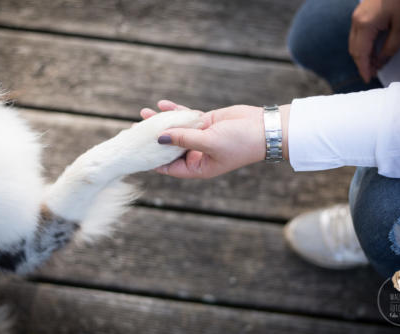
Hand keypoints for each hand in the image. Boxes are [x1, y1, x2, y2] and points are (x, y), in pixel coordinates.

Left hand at [140, 100, 288, 178]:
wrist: (264, 128)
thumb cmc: (240, 143)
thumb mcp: (209, 142)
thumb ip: (183, 139)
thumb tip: (159, 137)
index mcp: (197, 167)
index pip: (168, 167)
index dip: (151, 160)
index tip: (135, 151)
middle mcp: (197, 154)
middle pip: (168, 147)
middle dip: (152, 138)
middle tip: (134, 130)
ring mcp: (200, 137)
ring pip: (175, 130)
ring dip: (160, 122)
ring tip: (142, 114)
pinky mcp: (205, 122)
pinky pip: (185, 117)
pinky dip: (174, 111)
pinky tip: (161, 105)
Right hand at [349, 0, 399, 82]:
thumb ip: (390, 47)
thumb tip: (380, 62)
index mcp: (365, 26)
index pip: (361, 53)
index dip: (363, 68)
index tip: (367, 79)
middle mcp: (356, 22)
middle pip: (354, 50)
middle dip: (361, 64)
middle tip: (371, 74)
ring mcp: (355, 17)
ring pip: (353, 43)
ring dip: (361, 55)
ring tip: (372, 64)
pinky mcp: (358, 14)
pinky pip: (356, 35)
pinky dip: (361, 46)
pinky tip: (371, 50)